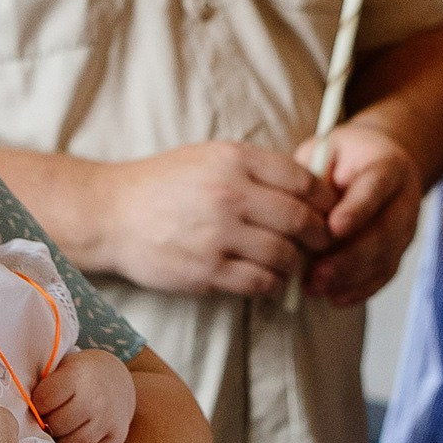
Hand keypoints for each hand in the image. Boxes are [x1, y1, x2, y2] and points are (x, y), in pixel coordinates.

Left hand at [36, 346, 133, 442]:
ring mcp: (109, 420)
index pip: (44, 401)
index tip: (39, 405)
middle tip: (49, 422)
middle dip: (48, 426)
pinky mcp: (118, 437)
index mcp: (78, 377)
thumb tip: (17, 410)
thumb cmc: (80, 376)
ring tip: (62, 433)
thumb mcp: (62, 369)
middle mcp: (96, 399)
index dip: (36, 406)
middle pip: (58, 426)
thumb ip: (43, 387)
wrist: (117, 379)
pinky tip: (78, 442)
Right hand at [90, 143, 328, 299]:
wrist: (112, 214)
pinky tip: (270, 280)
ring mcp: (218, 234)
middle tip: (322, 243)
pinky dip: (274, 284)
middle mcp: (230, 194)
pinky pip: (260, 282)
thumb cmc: (163, 184)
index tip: (330, 211)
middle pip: (301, 220)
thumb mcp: (209, 157)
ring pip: (285, 255)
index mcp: (235, 160)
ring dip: (298, 264)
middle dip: (320, 236)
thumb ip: (255, 168)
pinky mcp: (207, 270)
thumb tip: (308, 187)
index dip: (326, 200)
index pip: (304, 181)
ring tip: (294, 264)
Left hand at [301, 119, 422, 307]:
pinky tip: (333, 298)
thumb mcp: (326, 151)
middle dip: (349, 256)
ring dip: (349, 278)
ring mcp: (405, 229)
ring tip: (315, 287)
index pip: (375, 188)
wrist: (377, 163)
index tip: (332, 229)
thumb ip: (316, 177)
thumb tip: (299, 213)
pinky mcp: (399, 251)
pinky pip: (383, 275)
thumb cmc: (343, 158)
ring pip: (384, 259)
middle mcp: (404, 199)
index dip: (356, 210)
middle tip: (316, 273)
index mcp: (388, 166)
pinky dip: (359, 290)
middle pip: (384, 232)